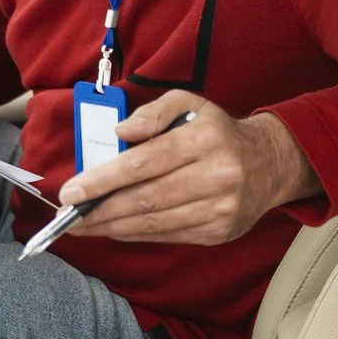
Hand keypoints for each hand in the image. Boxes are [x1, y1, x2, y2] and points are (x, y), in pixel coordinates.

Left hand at [58, 90, 318, 244]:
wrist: (271, 164)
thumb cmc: (218, 132)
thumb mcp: (189, 103)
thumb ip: (152, 112)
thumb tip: (120, 132)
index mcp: (204, 139)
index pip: (143, 163)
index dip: (102, 180)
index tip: (70, 192)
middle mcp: (216, 176)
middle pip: (145, 199)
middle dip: (99, 210)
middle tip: (66, 217)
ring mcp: (220, 209)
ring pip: (155, 223)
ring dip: (112, 227)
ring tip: (82, 226)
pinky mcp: (220, 232)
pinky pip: (168, 235)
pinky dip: (136, 233)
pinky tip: (114, 228)